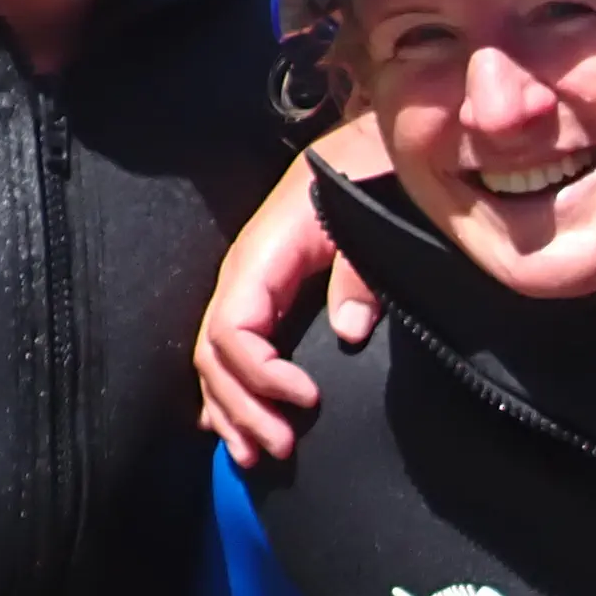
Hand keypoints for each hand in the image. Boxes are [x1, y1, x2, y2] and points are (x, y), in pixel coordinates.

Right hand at [196, 118, 383, 464]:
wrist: (379, 141)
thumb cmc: (378, 173)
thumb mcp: (373, 215)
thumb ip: (360, 272)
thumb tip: (349, 330)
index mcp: (266, 252)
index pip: (234, 326)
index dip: (259, 373)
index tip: (307, 400)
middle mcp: (248, 271)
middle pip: (216, 353)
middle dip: (242, 406)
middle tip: (280, 448)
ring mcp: (254, 285)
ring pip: (217, 359)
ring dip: (231, 410)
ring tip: (256, 454)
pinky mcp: (269, 295)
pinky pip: (234, 350)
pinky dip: (232, 392)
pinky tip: (236, 427)